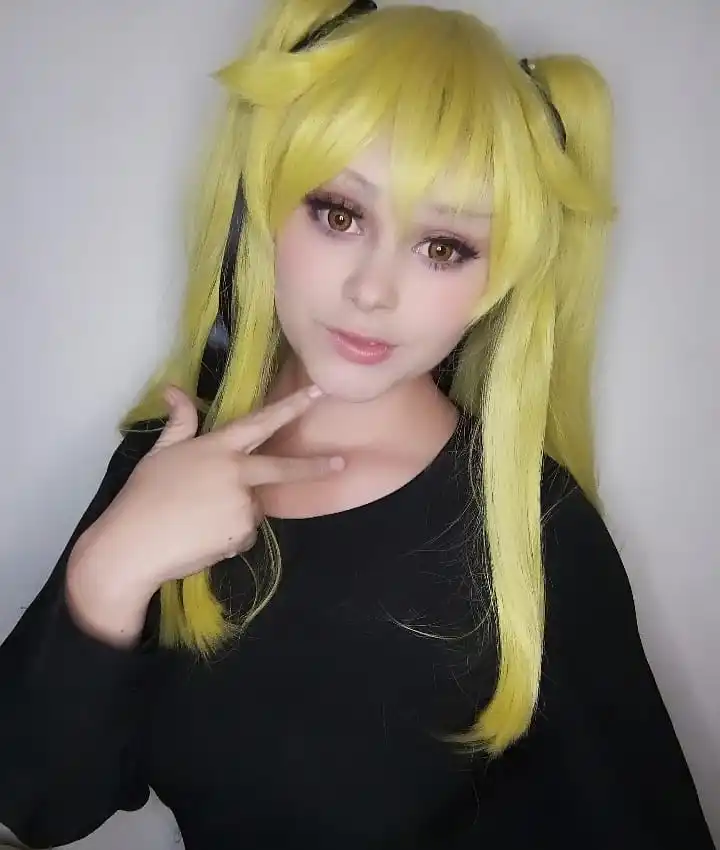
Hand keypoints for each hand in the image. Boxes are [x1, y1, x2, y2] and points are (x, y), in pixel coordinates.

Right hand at [70, 384, 341, 595]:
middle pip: (283, 468)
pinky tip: (200, 537)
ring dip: (234, 513)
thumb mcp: (160, 452)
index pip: (261, 422)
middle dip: (315, 466)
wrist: (134, 544)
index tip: (319, 393)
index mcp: (218, 447)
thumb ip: (179, 421)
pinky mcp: (241, 535)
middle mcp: (237, 473)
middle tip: (341, 463)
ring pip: (252, 508)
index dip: (291, 406)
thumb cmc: (143, 494)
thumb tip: (173, 389)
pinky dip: (227, 537)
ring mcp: (242, 505)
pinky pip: (243, 534)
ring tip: (197, 519)